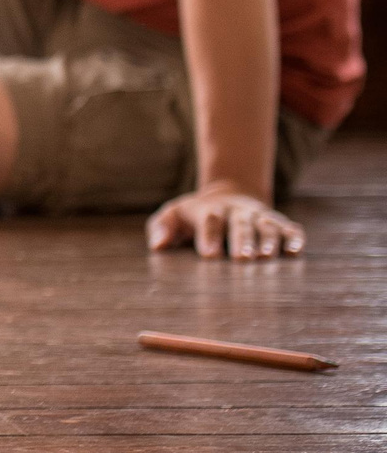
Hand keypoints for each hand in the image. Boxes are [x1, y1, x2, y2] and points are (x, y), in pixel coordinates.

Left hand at [146, 185, 305, 259]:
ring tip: (266, 257)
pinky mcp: (278, 223)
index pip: (210, 221)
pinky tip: (295, 251)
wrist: (229, 193)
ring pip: (267, 227)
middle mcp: (238, 212)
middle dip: (241, 240)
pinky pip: (290, 229)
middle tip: (242, 258)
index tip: (209, 255)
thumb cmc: (196, 214)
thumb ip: (162, 227)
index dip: (209, 237)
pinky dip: (294, 238)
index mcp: (211, 210)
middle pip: (240, 224)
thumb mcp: (174, 214)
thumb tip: (157, 245)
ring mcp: (260, 217)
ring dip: (268, 240)